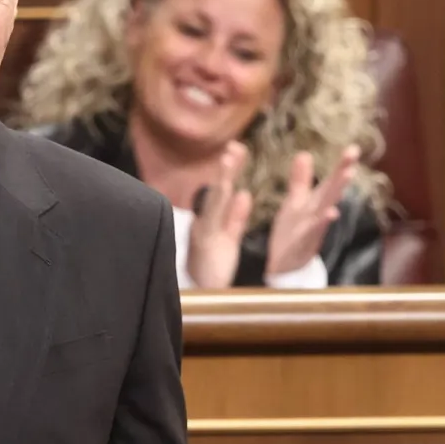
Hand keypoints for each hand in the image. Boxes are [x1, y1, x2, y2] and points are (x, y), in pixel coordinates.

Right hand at [185, 141, 252, 288]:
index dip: (229, 169)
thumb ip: (236, 218)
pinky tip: (241, 193)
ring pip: (215, 203)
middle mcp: (204, 224)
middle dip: (226, 169)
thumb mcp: (228, 240)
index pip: (221, 190)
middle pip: (217, 192)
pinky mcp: (208, 247)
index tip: (237, 147)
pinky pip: (221, 226)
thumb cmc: (213, 270)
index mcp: (211, 221)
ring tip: (230, 159)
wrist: (201, 296)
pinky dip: (233, 211)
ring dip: (223, 180)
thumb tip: (243, 194)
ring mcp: (204, 234)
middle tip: (234, 147)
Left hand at [265, 145, 358, 275]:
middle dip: (342, 171)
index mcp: (314, 203)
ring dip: (336, 191)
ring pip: (327, 207)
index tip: (354, 148)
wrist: (284, 266)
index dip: (341, 165)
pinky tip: (331, 212)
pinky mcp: (303, 243)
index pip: (329, 181)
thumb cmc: (291, 233)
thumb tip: (305, 153)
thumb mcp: (294, 203)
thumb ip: (300, 180)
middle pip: (331, 190)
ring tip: (347, 174)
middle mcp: (317, 214)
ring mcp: (313, 229)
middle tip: (354, 152)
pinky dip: (322, 222)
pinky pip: (313, 231)